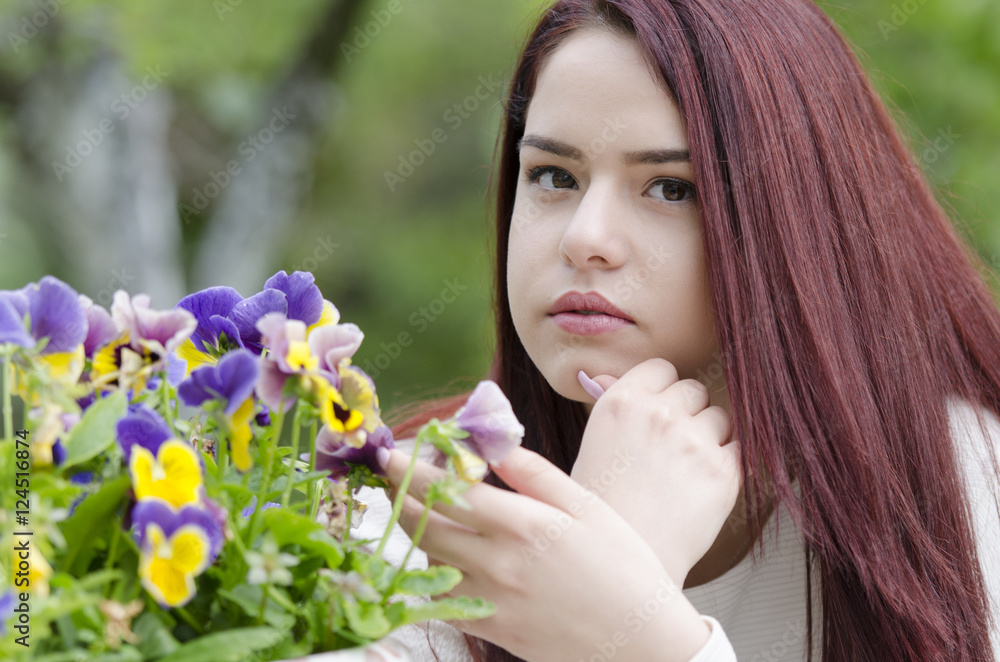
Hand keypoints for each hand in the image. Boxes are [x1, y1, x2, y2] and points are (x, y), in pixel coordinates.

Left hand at [381, 445, 711, 661]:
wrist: (641, 639)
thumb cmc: (623, 563)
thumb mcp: (585, 506)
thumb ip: (534, 472)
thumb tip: (492, 442)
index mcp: (523, 524)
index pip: (448, 491)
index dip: (411, 470)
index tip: (387, 454)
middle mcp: (499, 562)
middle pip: (426, 526)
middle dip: (402, 499)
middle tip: (392, 480)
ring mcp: (492, 600)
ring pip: (431, 563)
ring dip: (419, 535)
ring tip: (427, 515)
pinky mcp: (492, 630)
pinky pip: (442, 602)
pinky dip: (432, 577)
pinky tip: (443, 561)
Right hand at [571, 358, 742, 585]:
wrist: (618, 565)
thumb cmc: (599, 509)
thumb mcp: (592, 446)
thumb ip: (610, 406)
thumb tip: (601, 376)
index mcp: (621, 401)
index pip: (661, 368)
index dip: (662, 389)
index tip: (659, 409)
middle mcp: (659, 413)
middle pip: (693, 389)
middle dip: (687, 411)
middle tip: (672, 445)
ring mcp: (694, 441)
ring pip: (720, 416)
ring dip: (710, 435)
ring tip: (686, 469)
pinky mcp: (725, 471)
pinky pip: (740, 447)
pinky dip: (727, 461)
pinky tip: (704, 483)